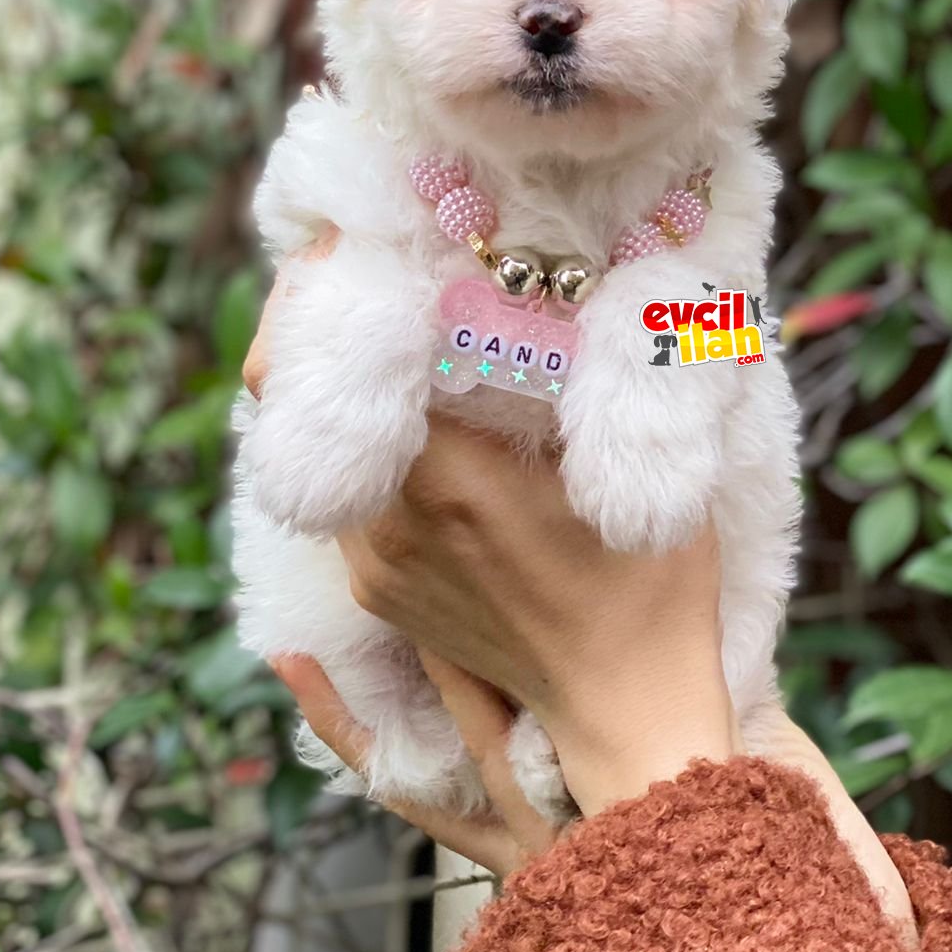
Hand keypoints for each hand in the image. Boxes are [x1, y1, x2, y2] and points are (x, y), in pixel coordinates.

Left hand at [246, 244, 915, 937]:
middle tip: (357, 265)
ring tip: (382, 329)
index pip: (342, 365)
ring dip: (340, 387)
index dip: (331, 291)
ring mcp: (374, 562)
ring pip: (317, 447)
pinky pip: (343, 490)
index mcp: (445, 480)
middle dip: (322, 325)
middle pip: (300, 401)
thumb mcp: (631, 462)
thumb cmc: (651, 584)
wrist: (626, 711)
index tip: (347, 239)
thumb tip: (539, 284)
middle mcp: (388, 524)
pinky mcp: (378, 589)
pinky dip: (359, 442)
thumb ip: (581, 372)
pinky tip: (406, 410)